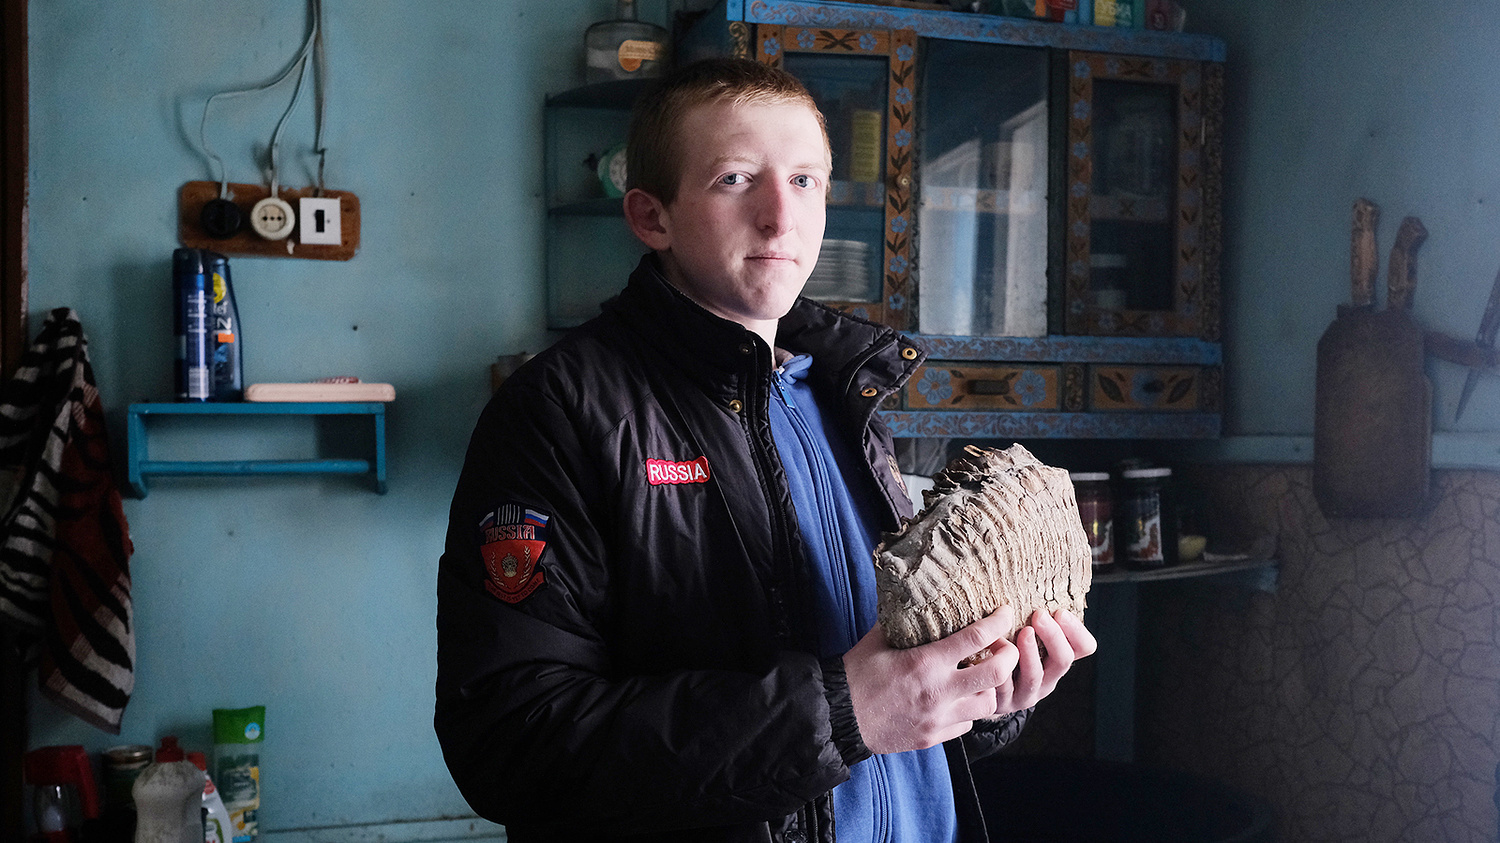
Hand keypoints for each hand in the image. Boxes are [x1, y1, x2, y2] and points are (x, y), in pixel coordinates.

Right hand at [843, 607, 1020, 754]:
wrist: (839, 717)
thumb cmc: (856, 675)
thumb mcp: (877, 640)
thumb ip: (902, 621)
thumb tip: (915, 597)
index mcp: (925, 662)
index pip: (976, 637)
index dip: (997, 621)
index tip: (1005, 611)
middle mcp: (939, 691)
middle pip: (997, 673)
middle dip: (1008, 656)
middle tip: (1003, 647)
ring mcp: (939, 718)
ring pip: (988, 703)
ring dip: (990, 687)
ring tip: (981, 675)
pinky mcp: (934, 737)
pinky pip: (967, 724)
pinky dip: (969, 709)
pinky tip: (959, 699)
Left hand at [988, 609, 1096, 716]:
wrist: (980, 691)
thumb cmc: (1004, 650)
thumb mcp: (1024, 634)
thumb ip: (1034, 619)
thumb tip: (1037, 578)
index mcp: (1057, 661)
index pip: (1084, 647)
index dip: (1076, 630)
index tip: (1060, 611)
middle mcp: (1047, 680)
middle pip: (1062, 660)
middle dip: (1053, 636)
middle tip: (1039, 615)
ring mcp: (1025, 694)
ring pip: (1035, 676)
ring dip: (1030, 652)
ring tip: (1022, 632)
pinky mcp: (1001, 703)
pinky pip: (1002, 686)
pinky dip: (999, 664)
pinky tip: (992, 646)